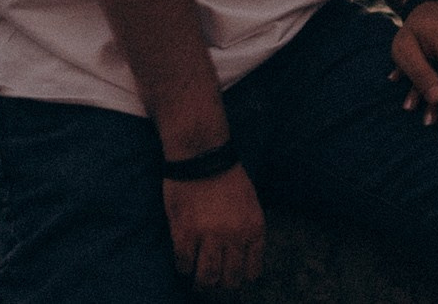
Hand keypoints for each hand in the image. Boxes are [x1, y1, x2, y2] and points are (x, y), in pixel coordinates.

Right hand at [163, 165, 262, 296]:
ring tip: (197, 277)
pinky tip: (184, 260)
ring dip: (201, 282)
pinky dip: (183, 268)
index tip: (231, 274)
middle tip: (212, 278)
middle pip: (230, 280)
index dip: (240, 276)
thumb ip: (248, 230)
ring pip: (207, 278)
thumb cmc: (227, 176)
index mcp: (254, 228)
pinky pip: (184, 265)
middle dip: (221, 283)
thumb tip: (244, 256)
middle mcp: (235, 236)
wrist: (202, 155)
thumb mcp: (251, 203)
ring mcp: (209, 236)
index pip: (252, 272)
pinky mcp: (185, 233)